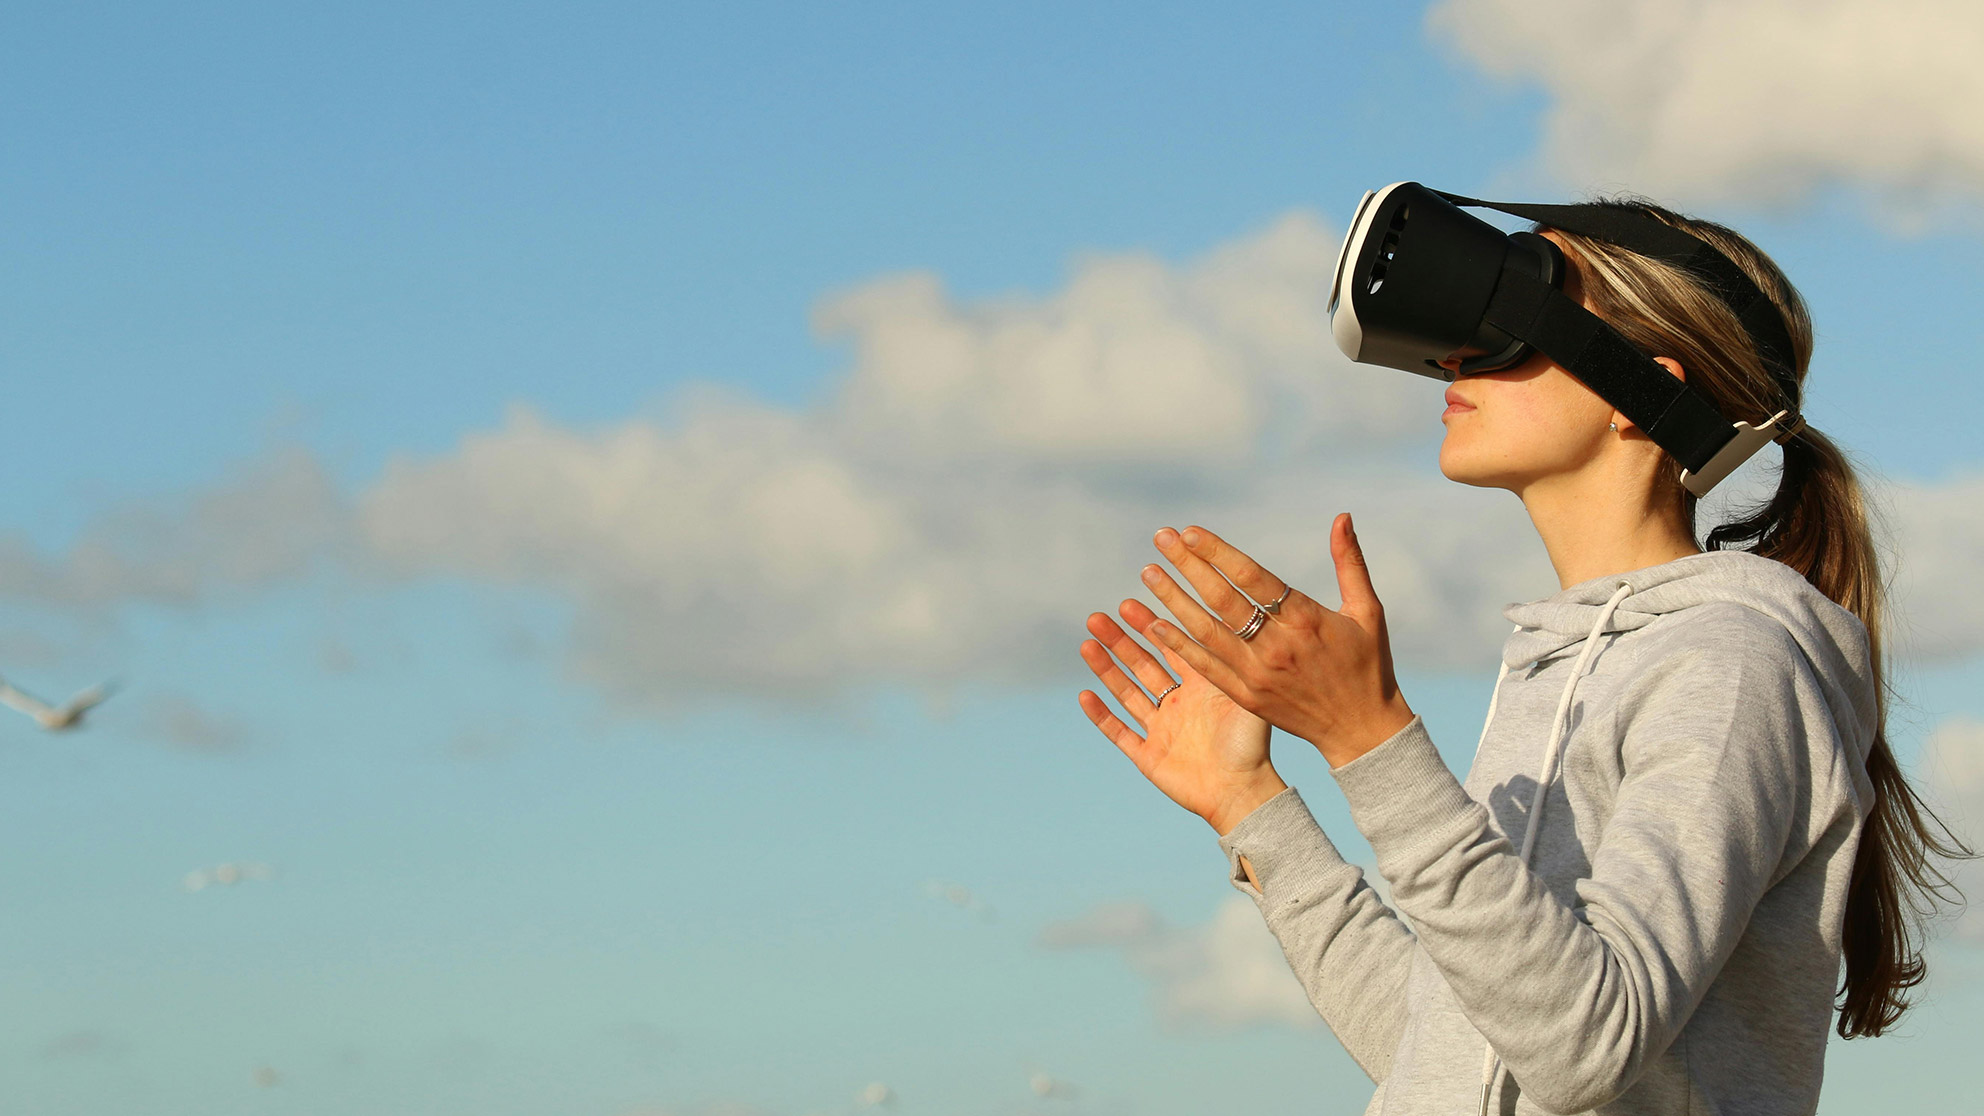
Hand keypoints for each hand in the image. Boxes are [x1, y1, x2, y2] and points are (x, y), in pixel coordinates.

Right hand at [1078, 598, 1286, 834]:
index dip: (1149, 626)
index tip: (1129, 602)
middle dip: (1120, 641)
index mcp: (1200, 687)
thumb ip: (1231, 661)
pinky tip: (1086, 695)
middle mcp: (1177, 704)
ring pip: (1126, 693)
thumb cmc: (1252, 746)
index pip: (1170, 648)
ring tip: (1087, 644)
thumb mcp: (1244, 695)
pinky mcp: (1148, 756)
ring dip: (1106, 669)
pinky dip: (1102, 715)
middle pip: (1141, 665)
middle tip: (1099, 618)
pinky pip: (1119, 732)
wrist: (1243, 793)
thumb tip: (1227, 617)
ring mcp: (1161, 730)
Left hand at [1138, 513, 1414, 768]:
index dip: (1217, 552)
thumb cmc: (1368, 665)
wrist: (1362, 730)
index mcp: (1306, 620)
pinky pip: (1206, 668)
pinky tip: (1156, 625)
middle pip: (1222, 599)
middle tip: (1160, 538)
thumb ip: (1349, 562)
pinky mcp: (1247, 697)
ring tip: (1148, 574)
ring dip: (1174, 600)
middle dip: (1188, 566)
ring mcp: (1258, 674)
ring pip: (1206, 631)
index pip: (1252, 577)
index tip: (1189, 532)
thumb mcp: (1367, 611)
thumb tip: (1341, 516)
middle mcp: (1277, 646)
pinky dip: (1180, 646)